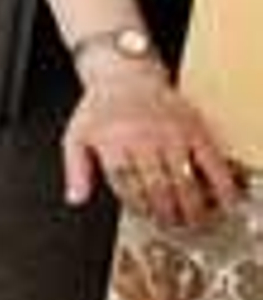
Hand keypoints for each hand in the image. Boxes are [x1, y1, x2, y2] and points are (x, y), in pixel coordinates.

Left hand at [63, 67, 241, 228]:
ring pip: (182, 181)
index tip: (145, 216)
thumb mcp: (77, 135)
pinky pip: (210, 162)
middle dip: (165, 214)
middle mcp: (142, 137)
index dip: (137, 206)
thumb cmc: (100, 108)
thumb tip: (76, 200)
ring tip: (190, 220)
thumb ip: (76, 170)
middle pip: (156, 188)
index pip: (127, 186)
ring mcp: (170, 132)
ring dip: (189, 207)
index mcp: (112, 141)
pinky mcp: (194, 127)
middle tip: (171, 225)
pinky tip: (223, 201)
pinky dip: (220, 185)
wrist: (125, 74)